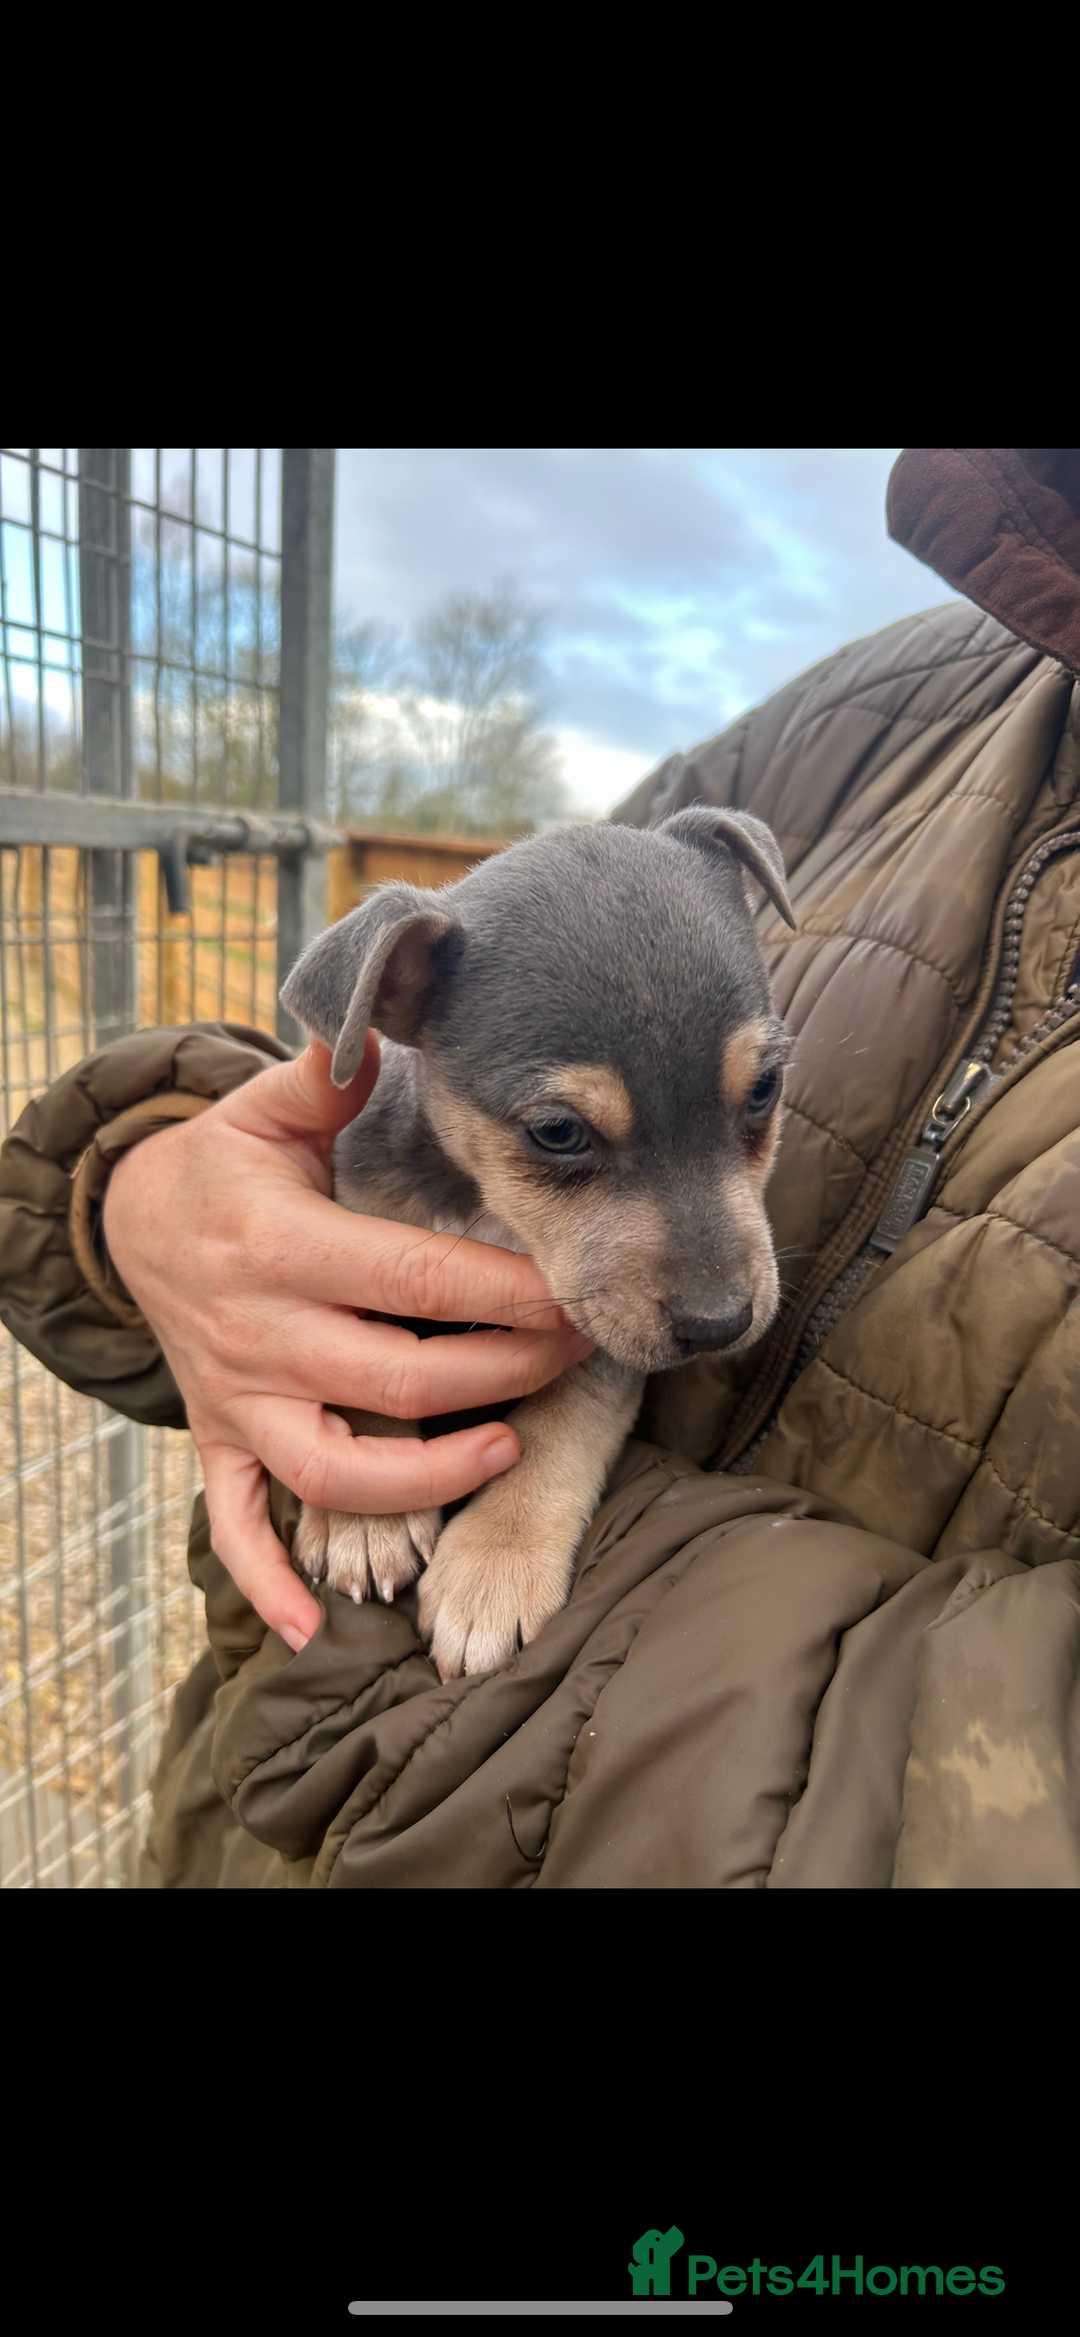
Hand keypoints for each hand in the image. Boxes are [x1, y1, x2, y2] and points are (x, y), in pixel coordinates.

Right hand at [103, 1035, 590, 1649]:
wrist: (126, 1222)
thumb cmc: (227, 1162)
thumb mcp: (268, 1108)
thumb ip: (329, 1075)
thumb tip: (378, 1025)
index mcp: (282, 1245)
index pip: (417, 1280)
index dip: (508, 1296)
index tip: (581, 1294)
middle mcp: (260, 1331)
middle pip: (401, 1378)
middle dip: (504, 1374)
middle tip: (579, 1352)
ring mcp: (238, 1397)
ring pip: (335, 1469)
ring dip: (425, 1478)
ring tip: (503, 1452)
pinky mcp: (220, 1439)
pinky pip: (236, 1525)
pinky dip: (270, 1579)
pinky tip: (316, 1626)